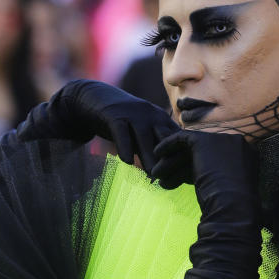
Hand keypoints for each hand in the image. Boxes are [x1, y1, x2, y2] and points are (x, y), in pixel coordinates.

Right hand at [19, 81, 177, 170]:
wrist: (96, 98)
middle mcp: (151, 115)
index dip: (181, 157)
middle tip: (170, 180)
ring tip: (153, 176)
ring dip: (150, 157)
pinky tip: (127, 161)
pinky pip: (121, 132)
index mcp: (162, 120)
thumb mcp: (142, 134)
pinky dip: (125, 146)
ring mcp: (133, 114)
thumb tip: (170, 175)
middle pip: (164, 138)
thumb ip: (155, 150)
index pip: (178, 139)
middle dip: (169, 159)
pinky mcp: (114, 115)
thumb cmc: (124, 123)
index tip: (181, 178)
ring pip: (144, 137)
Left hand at [150, 128, 257, 217]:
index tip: (183, 181)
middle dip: (183, 165)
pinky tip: (156, 154)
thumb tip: (204, 185)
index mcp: (247, 156)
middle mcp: (236, 143)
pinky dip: (168, 145)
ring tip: (156, 174)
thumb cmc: (234, 210)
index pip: (217, 158)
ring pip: (191, 147)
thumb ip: (222, 181)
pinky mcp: (204, 140)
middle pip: (203, 152)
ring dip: (172, 160)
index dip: (197, 169)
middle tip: (164, 177)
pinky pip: (182, 138)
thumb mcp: (231, 192)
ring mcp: (220, 139)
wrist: (234, 208)